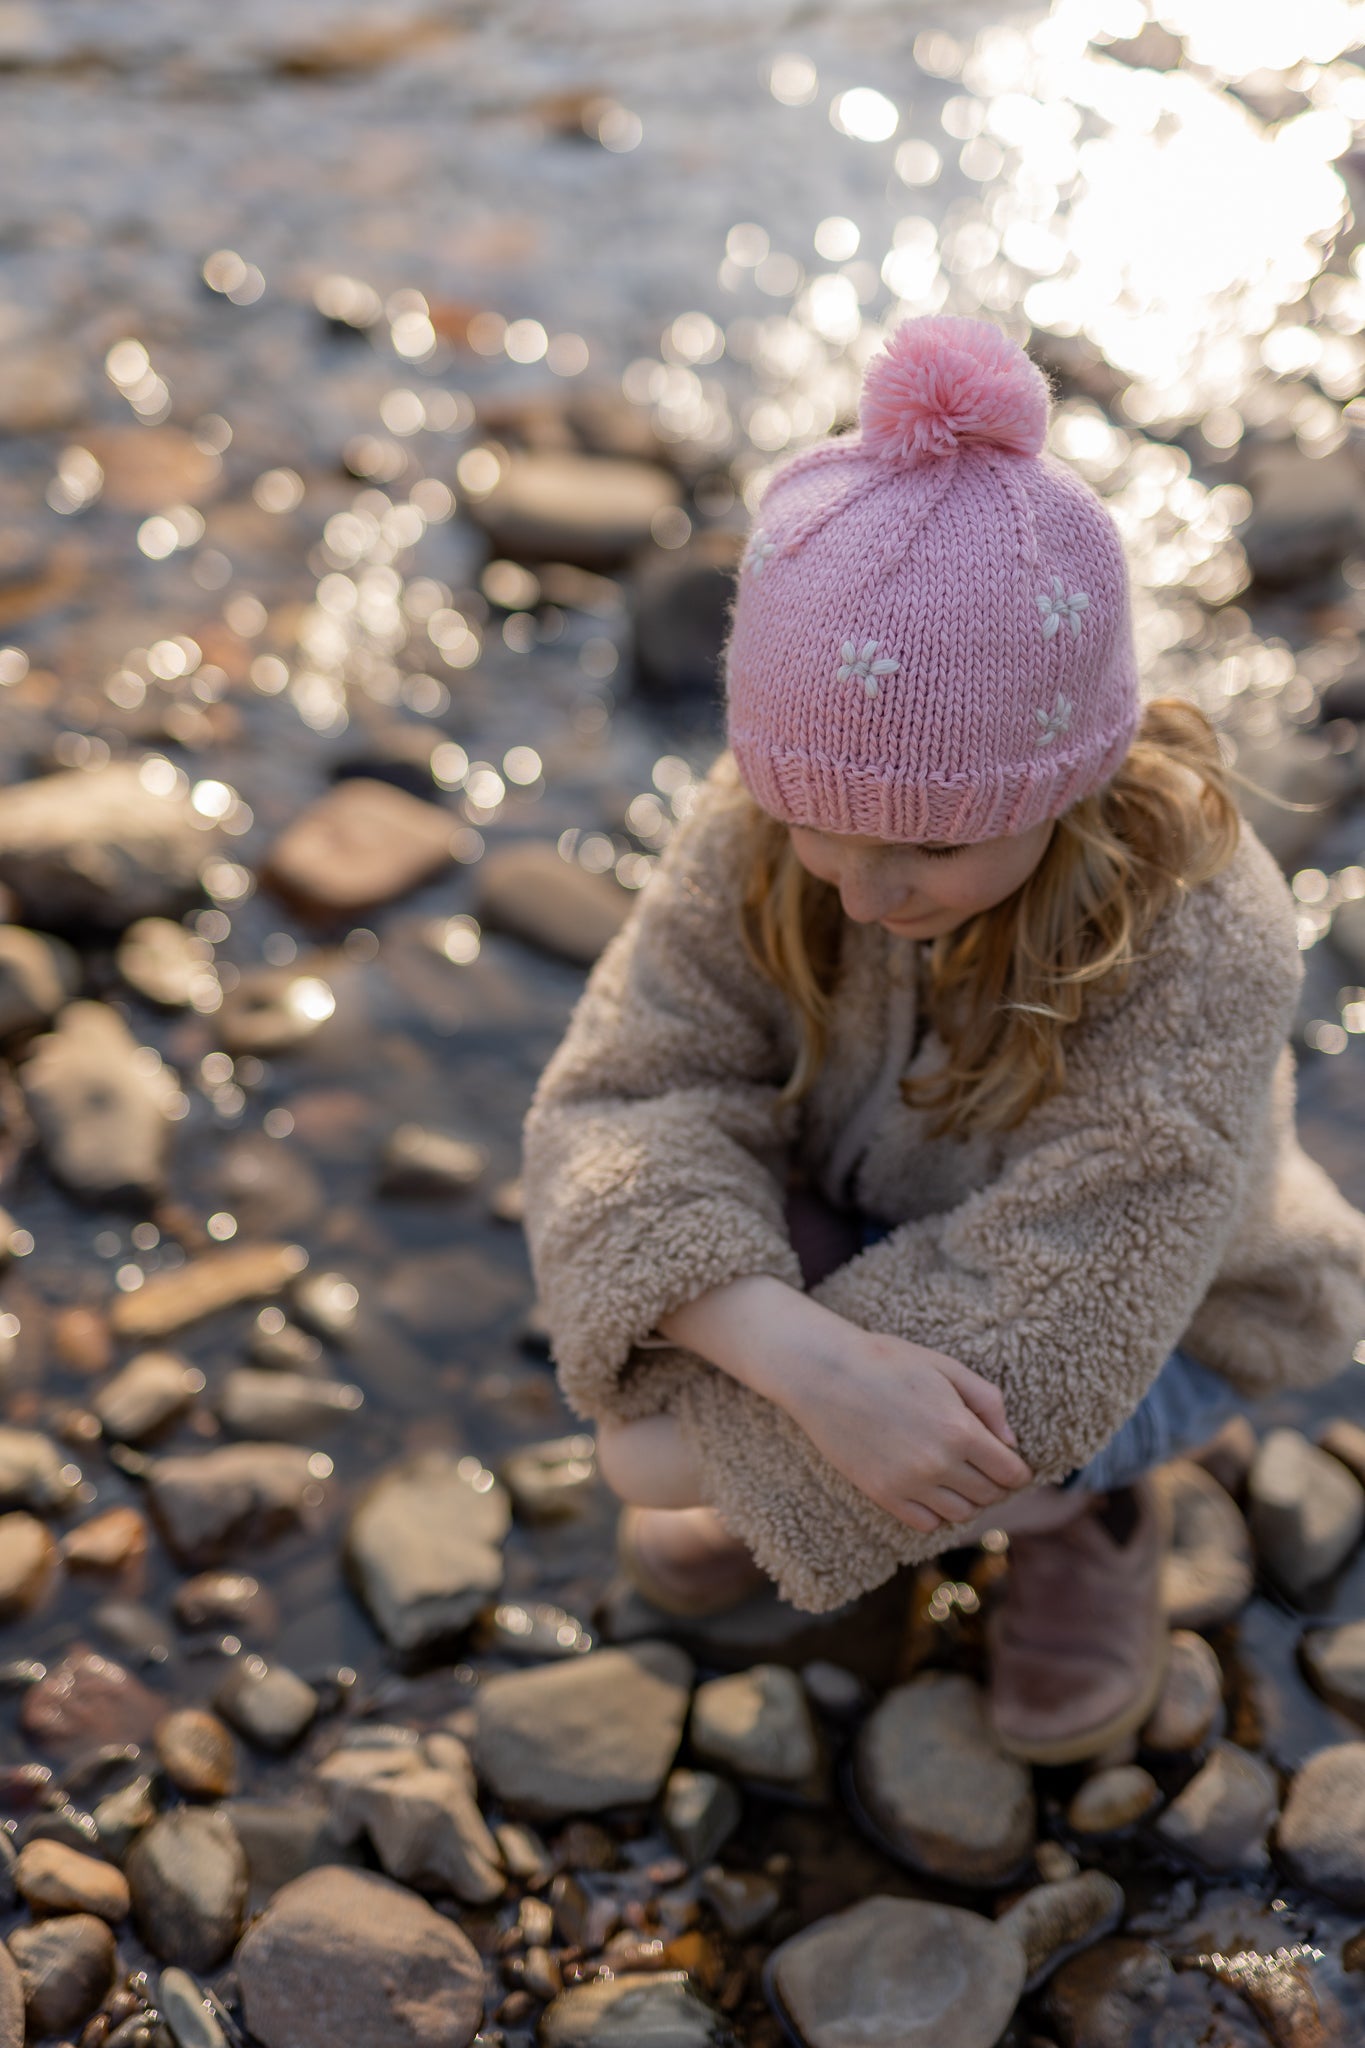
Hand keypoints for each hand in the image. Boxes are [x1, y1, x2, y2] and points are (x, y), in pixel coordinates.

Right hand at [777, 1322, 1033, 1534]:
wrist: (824, 1373)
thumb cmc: (887, 1361)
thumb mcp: (946, 1367)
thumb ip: (987, 1402)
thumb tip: (1010, 1442)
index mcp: (959, 1430)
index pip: (1009, 1472)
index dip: (1017, 1470)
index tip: (1013, 1465)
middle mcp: (939, 1464)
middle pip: (989, 1495)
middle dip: (995, 1483)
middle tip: (986, 1467)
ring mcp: (909, 1484)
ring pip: (961, 1514)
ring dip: (968, 1499)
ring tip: (959, 1478)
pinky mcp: (883, 1495)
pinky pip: (927, 1523)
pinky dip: (937, 1512)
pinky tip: (931, 1489)